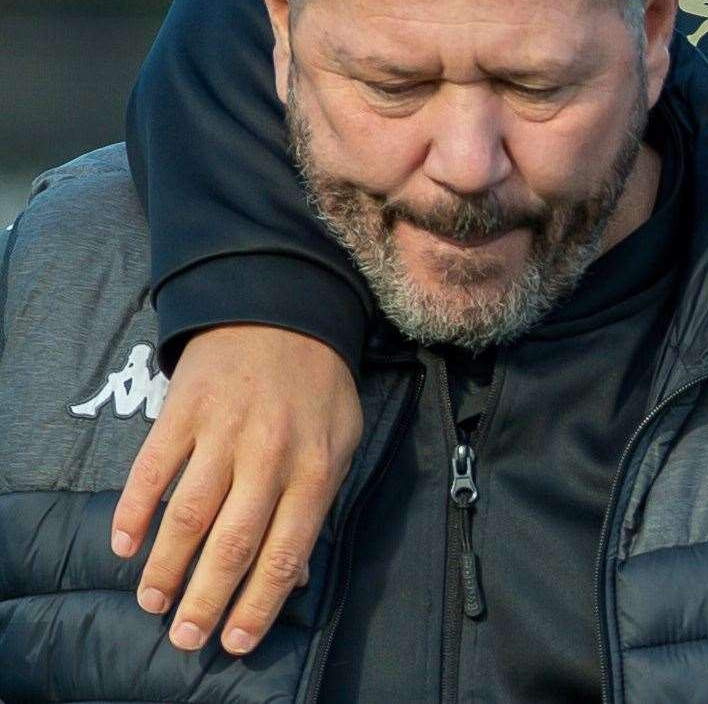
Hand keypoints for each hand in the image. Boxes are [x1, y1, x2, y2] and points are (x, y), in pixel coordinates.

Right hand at [111, 324, 361, 654]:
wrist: (280, 309)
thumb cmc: (317, 385)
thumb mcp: (340, 440)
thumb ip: (319, 504)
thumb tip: (297, 572)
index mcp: (314, 468)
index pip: (285, 552)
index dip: (259, 604)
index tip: (235, 641)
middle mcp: (269, 455)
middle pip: (233, 544)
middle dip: (207, 599)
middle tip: (186, 636)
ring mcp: (222, 432)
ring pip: (187, 515)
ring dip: (166, 567)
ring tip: (153, 600)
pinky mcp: (182, 412)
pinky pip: (151, 471)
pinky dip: (132, 511)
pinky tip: (123, 544)